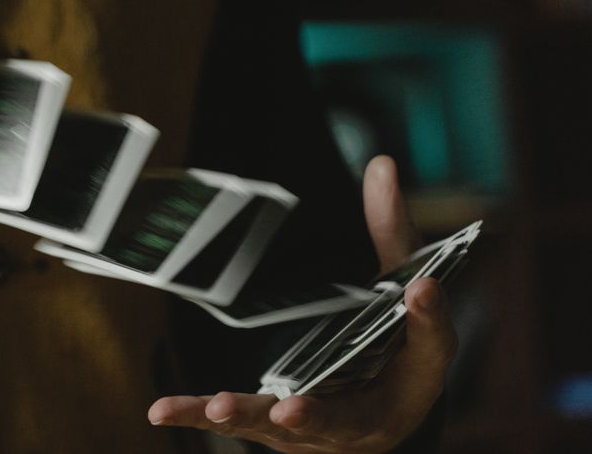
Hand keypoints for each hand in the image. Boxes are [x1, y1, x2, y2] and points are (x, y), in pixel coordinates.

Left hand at [148, 156, 457, 452]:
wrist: (378, 412)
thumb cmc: (393, 347)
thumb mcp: (403, 291)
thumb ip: (392, 233)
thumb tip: (381, 164)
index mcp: (411, 379)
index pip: (429, 350)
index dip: (429, 320)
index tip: (421, 289)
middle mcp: (364, 416)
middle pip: (341, 417)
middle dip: (313, 415)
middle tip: (292, 409)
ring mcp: (314, 428)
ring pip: (279, 428)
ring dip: (247, 417)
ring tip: (219, 409)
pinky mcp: (274, 427)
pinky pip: (239, 423)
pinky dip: (199, 416)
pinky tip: (162, 410)